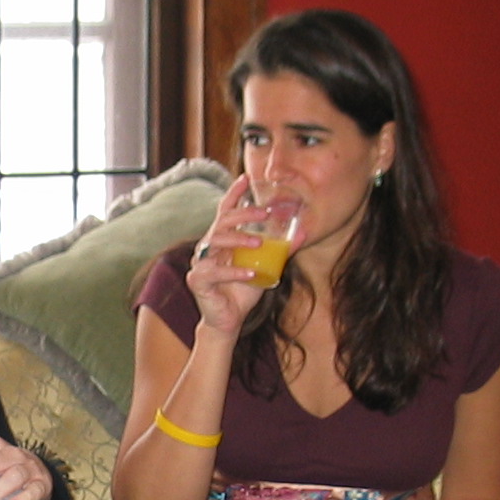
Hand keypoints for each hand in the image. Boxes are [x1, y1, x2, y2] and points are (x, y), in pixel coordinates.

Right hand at [183, 176, 275, 336]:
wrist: (229, 320)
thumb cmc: (243, 290)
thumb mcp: (266, 266)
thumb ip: (279, 249)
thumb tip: (301, 233)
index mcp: (222, 239)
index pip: (226, 211)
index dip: (234, 194)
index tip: (246, 178)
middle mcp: (208, 247)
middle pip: (222, 222)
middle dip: (243, 214)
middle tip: (264, 213)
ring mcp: (200, 262)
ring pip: (215, 242)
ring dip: (239, 240)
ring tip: (259, 243)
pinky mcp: (197, 280)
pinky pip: (214, 272)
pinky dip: (233, 272)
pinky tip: (250, 274)